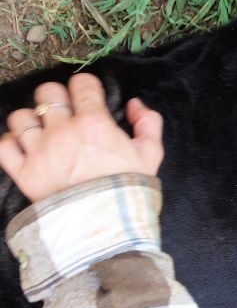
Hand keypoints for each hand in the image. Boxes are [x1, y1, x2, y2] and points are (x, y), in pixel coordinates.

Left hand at [0, 74, 163, 203]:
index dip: (85, 86)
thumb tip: (134, 104)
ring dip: (32, 120)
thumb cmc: (129, 189)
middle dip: (57, 98)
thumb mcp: (151, 155)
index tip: (88, 96)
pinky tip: (24, 146)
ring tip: (42, 131)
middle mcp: (62, 130)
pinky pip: (3, 145)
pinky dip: (11, 142)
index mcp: (94, 122)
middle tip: (64, 112)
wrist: (107, 224)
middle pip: (47, 93)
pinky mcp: (23, 172)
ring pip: (21, 117)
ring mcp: (39, 150)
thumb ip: (148, 123)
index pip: (81, 83)